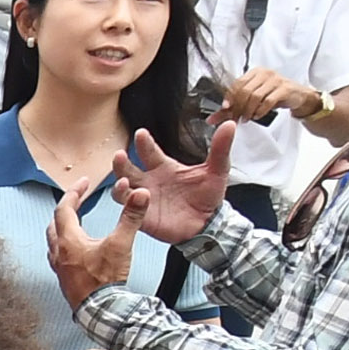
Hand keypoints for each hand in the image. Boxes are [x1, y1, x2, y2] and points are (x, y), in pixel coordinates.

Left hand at [45, 177, 139, 308]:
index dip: (74, 193)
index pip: (64, 208)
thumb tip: (140, 195)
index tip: (83, 183)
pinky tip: (74, 250)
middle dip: (66, 208)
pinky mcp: (64, 280)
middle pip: (55, 223)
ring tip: (73, 222)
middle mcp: (58, 253)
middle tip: (77, 200)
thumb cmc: (105, 280)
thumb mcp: (121, 244)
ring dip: (61, 228)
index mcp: (68, 240)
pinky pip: (58, 257)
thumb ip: (131, 218)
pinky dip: (64, 246)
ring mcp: (59, 267)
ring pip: (53, 241)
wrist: (100, 311)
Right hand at [111, 122, 234, 246]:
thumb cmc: (209, 196)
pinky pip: (130, 209)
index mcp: (164, 167)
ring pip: (123, 190)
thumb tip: (229, 125)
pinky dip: (130, 203)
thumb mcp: (217, 170)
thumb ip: (220, 148)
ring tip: (124, 181)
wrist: (209, 224)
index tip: (141, 133)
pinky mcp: (144, 216)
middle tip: (119, 155)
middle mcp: (150, 181)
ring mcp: (144, 199)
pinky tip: (137, 197)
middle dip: (121, 163)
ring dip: (120, 185)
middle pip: (128, 170)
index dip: (143, 142)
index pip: (149, 152)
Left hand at [223, 66, 317, 126]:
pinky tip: (257, 116)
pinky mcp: (285, 89)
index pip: (237, 84)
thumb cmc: (274, 96)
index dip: (229, 97)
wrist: (298, 96)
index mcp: (254, 73)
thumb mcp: (252, 101)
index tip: (226, 108)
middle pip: (245, 91)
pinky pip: (269, 100)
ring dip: (248, 110)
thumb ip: (232, 109)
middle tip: (236, 118)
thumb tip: (211, 119)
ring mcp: (275, 80)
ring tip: (246, 118)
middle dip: (238, 107)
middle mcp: (264, 73)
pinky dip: (261, 110)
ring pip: (255, 96)